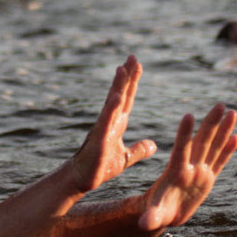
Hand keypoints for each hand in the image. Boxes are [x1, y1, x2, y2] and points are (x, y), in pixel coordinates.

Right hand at [69, 56, 157, 194]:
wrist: (82, 179)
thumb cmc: (100, 167)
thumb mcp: (126, 158)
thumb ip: (139, 149)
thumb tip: (153, 145)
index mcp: (117, 124)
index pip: (127, 98)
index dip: (132, 82)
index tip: (138, 65)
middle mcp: (110, 121)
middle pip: (120, 93)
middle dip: (127, 76)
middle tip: (133, 57)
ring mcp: (103, 127)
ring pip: (112, 102)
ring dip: (118, 86)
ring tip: (123, 69)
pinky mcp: (99, 138)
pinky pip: (106, 121)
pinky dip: (111, 108)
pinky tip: (117, 97)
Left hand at [137, 103, 236, 230]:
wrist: (162, 213)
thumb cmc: (155, 212)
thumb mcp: (153, 215)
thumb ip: (151, 217)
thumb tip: (144, 224)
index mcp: (176, 173)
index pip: (182, 150)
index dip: (185, 135)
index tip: (188, 116)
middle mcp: (190, 168)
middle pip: (202, 142)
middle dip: (211, 124)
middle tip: (219, 105)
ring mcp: (200, 172)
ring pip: (213, 147)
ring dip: (223, 130)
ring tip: (231, 112)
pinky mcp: (208, 179)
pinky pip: (220, 162)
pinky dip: (228, 151)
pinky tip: (236, 137)